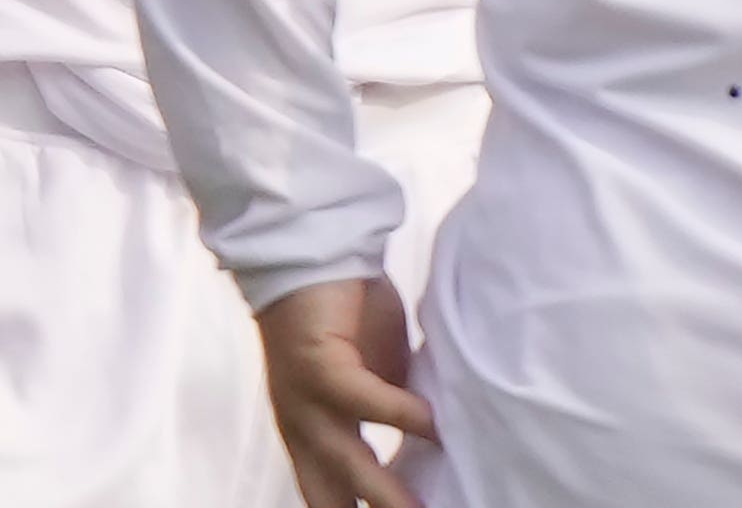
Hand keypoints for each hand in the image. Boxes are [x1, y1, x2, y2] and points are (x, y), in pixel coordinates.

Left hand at [257, 275, 430, 507]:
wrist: (315, 258)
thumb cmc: (348, 318)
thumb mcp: (377, 380)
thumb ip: (394, 414)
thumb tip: (437, 445)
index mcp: (313, 439)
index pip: (330, 499)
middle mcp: (303, 431)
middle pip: (330, 495)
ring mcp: (305, 401)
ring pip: (343, 460)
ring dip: (382, 489)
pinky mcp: (316, 365)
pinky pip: (359, 399)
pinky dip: (395, 413)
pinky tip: (429, 423)